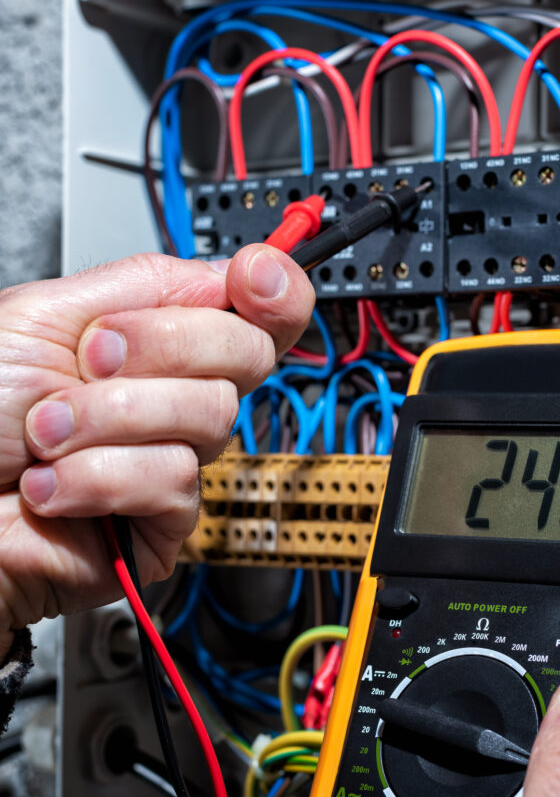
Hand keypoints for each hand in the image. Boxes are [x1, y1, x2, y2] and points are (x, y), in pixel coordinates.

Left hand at [0, 247, 314, 659]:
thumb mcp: (45, 313)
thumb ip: (145, 283)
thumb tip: (234, 271)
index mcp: (154, 341)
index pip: (253, 313)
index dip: (276, 291)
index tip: (257, 278)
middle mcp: (172, 397)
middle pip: (247, 355)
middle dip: (164, 348)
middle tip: (91, 362)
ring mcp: (171, 460)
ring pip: (211, 418)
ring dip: (109, 420)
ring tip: (46, 434)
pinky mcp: (163, 525)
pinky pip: (175, 483)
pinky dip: (99, 477)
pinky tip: (55, 485)